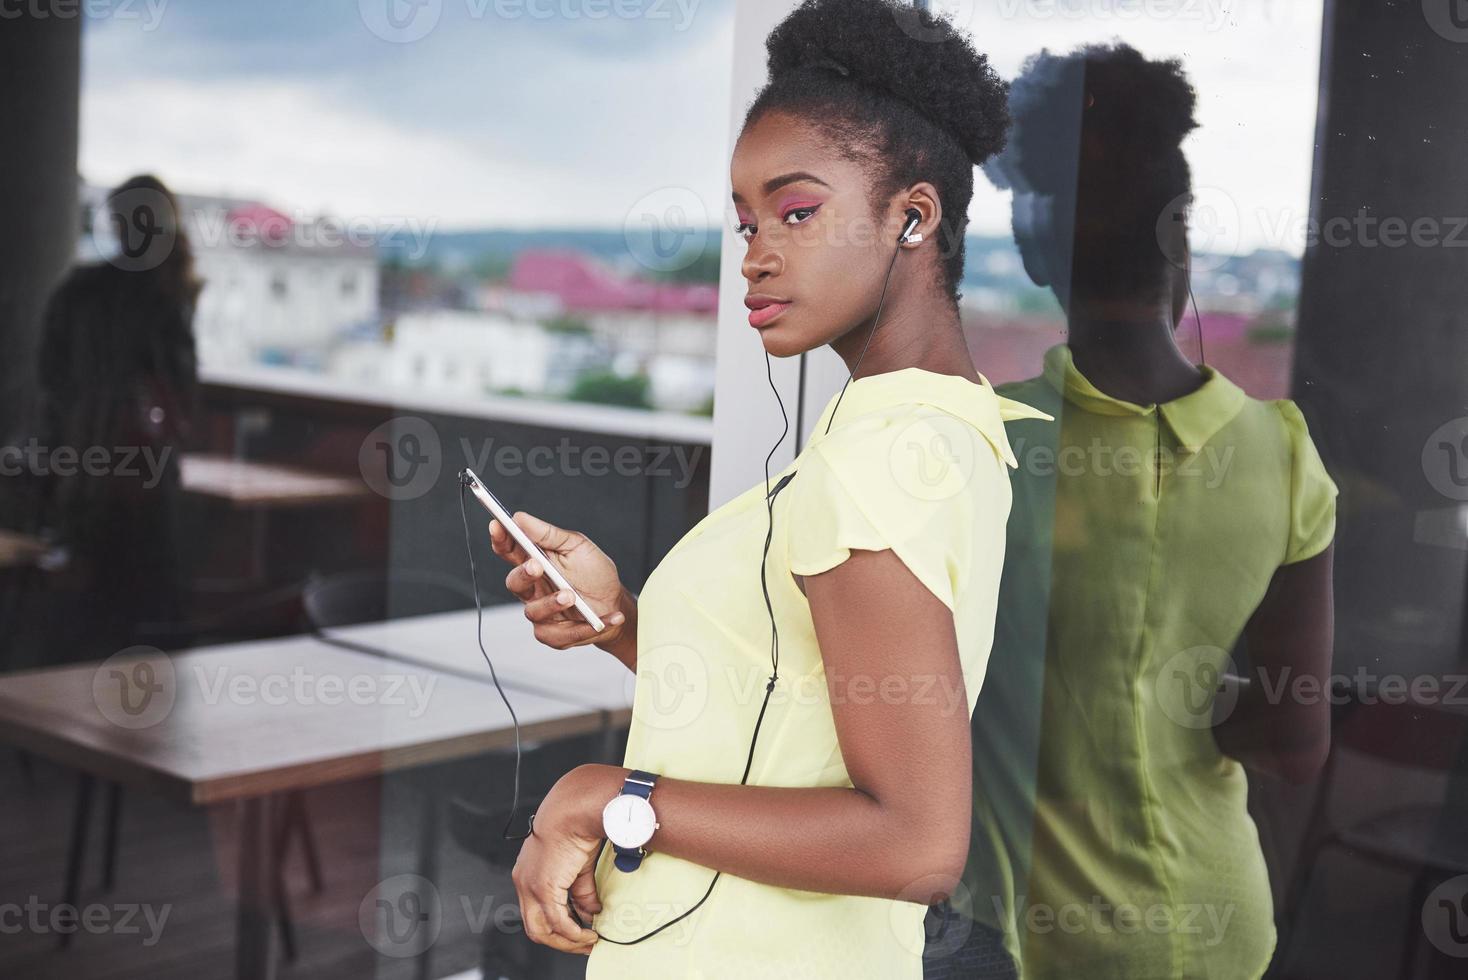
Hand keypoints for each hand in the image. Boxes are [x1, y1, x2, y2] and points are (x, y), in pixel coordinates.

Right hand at [489, 510, 628, 650]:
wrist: (616, 604)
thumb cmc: (594, 574)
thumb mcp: (577, 546)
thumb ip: (549, 534)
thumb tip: (520, 517)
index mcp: (535, 562)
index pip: (509, 551)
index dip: (500, 539)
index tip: (498, 525)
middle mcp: (533, 589)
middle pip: (514, 582)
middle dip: (523, 574)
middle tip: (537, 565)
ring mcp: (541, 613)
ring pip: (533, 611)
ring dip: (552, 603)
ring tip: (572, 595)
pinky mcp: (554, 635)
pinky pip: (560, 634)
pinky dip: (585, 627)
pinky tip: (607, 618)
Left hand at [511, 767, 613, 953]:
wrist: (574, 808)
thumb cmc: (575, 825)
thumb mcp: (578, 865)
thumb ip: (581, 891)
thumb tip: (591, 913)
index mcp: (527, 873)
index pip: (537, 911)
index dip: (558, 927)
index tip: (578, 932)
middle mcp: (523, 882)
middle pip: (535, 927)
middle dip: (561, 941)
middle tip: (584, 944)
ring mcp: (529, 886)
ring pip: (541, 930)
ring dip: (566, 941)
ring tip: (588, 940)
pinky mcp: (543, 887)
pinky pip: (557, 922)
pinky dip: (573, 933)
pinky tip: (588, 932)